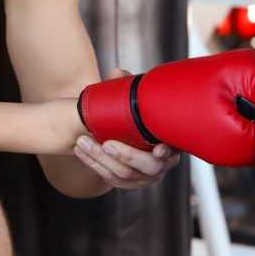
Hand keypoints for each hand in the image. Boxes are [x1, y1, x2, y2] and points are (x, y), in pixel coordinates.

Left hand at [71, 68, 181, 188]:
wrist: (118, 132)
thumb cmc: (131, 113)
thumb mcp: (130, 99)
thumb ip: (125, 86)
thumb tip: (118, 72)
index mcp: (170, 142)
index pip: (173, 151)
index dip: (166, 152)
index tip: (157, 148)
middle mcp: (161, 164)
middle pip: (149, 167)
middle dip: (127, 155)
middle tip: (107, 143)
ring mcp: (145, 176)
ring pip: (124, 175)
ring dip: (101, 159)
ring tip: (82, 142)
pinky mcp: (128, 182)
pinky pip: (111, 179)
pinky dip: (94, 165)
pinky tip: (80, 151)